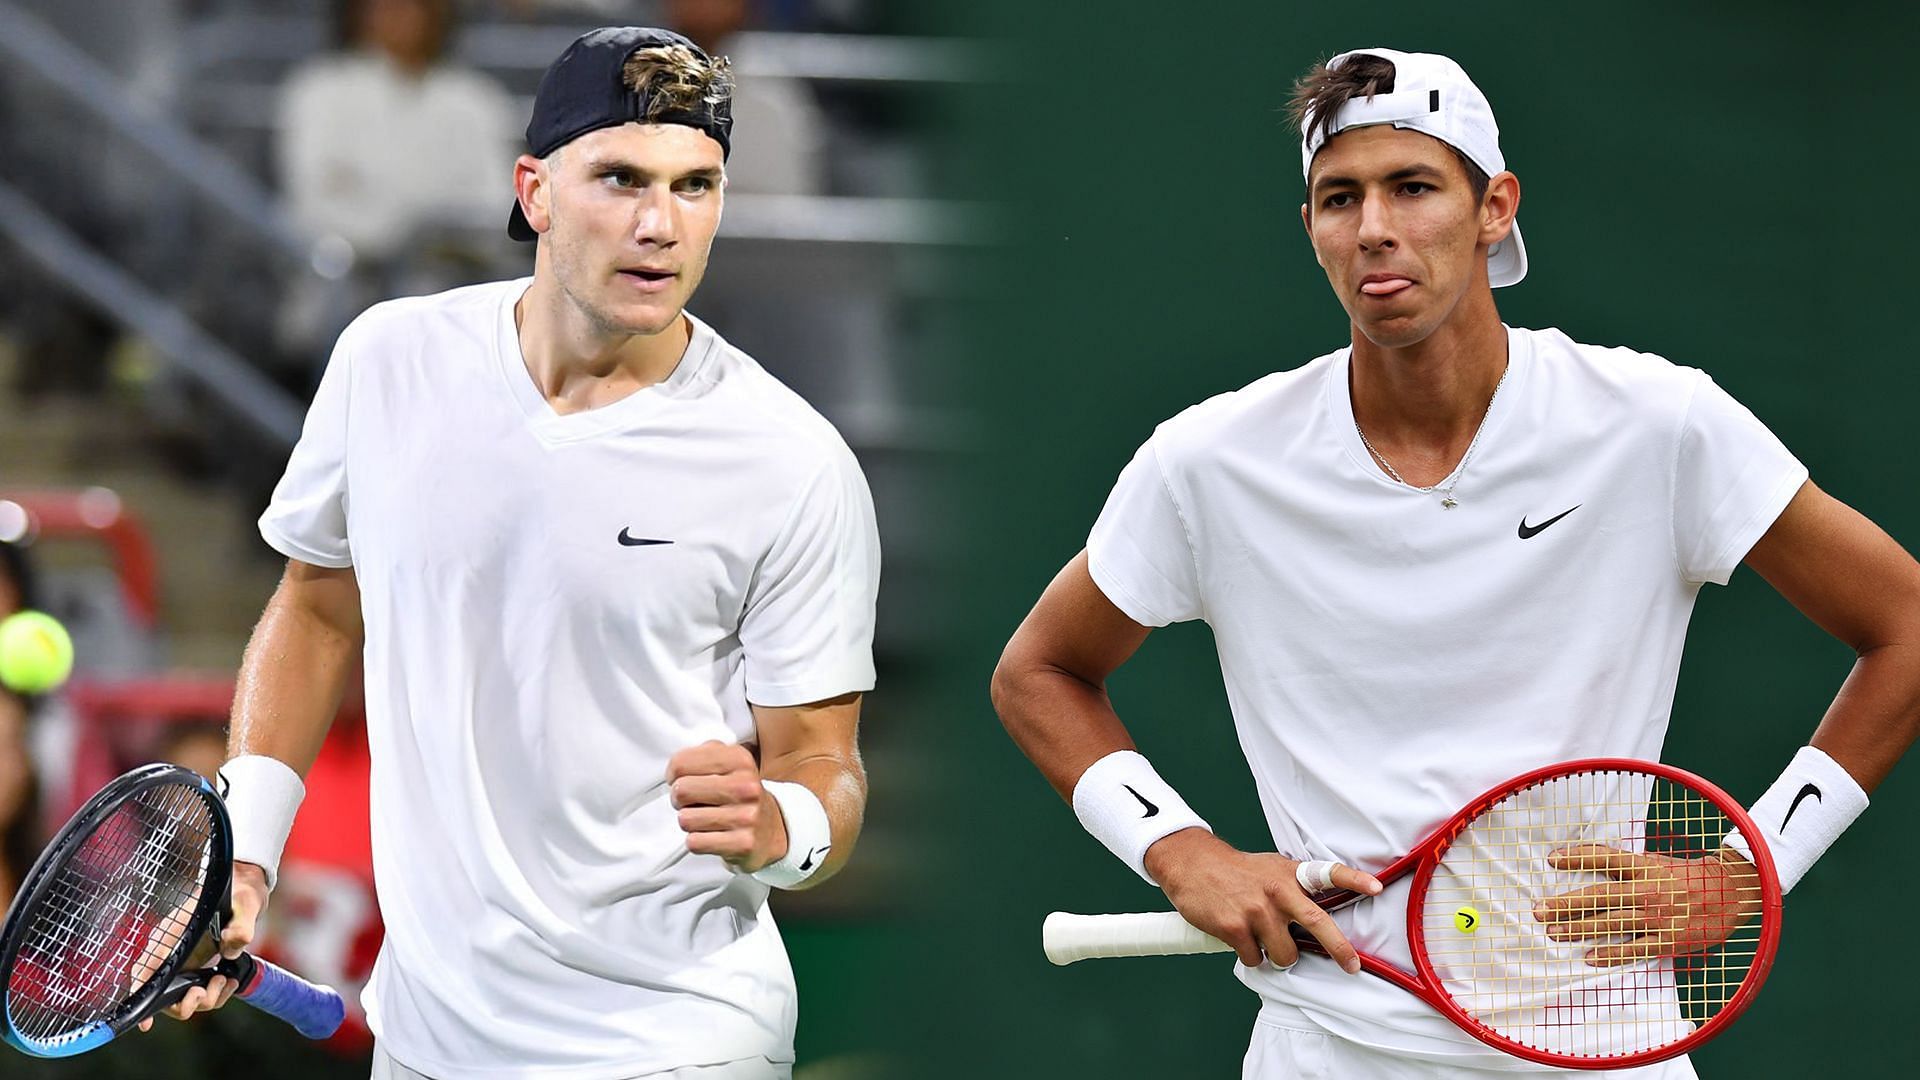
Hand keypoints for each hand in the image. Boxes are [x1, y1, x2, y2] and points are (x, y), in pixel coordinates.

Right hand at [138, 861, 268, 1030]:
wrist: (244, 889)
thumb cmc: (238, 893)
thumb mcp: (245, 904)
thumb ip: (241, 926)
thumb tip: (232, 947)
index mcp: (170, 935)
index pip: (144, 970)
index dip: (141, 996)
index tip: (145, 1022)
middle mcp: (172, 953)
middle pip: (165, 995)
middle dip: (188, 1002)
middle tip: (209, 987)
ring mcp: (184, 962)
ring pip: (185, 998)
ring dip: (208, 998)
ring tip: (225, 979)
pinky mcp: (198, 967)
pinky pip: (201, 993)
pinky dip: (216, 994)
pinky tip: (230, 981)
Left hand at [667, 741, 787, 871]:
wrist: (771, 830)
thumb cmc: (740, 795)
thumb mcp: (729, 763)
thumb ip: (702, 754)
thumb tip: (675, 768)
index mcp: (740, 760)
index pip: (681, 764)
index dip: (674, 775)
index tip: (683, 780)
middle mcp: (746, 786)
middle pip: (681, 791)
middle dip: (679, 800)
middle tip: (692, 802)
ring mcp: (746, 816)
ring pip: (685, 819)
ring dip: (690, 822)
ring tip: (705, 819)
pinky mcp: (743, 843)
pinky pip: (695, 842)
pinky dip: (697, 841)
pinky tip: (712, 835)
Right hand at [1143, 828, 1382, 971]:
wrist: (1192, 863)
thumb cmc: (1235, 871)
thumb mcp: (1270, 869)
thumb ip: (1293, 889)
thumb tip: (1313, 922)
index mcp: (1289, 874)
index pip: (1328, 873)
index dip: (1354, 880)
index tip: (1375, 888)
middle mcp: (1277, 891)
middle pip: (1317, 924)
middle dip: (1339, 949)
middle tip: (1352, 966)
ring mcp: (1257, 911)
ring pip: (1284, 955)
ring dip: (1276, 955)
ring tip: (1262, 939)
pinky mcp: (1235, 928)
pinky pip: (1254, 960)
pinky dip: (1249, 956)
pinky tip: (1239, 939)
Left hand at [1532, 844, 1763, 966]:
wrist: (1732, 893)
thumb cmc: (1688, 875)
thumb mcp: (1656, 861)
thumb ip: (1623, 861)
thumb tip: (1584, 851)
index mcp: (1645, 867)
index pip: (1604, 859)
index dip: (1577, 856)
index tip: (1551, 859)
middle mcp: (1648, 891)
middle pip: (1599, 896)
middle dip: (1565, 903)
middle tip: (1538, 909)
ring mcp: (1657, 917)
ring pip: (1610, 923)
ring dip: (1579, 929)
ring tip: (1553, 932)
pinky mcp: (1669, 940)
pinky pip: (1635, 949)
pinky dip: (1611, 954)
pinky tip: (1590, 957)